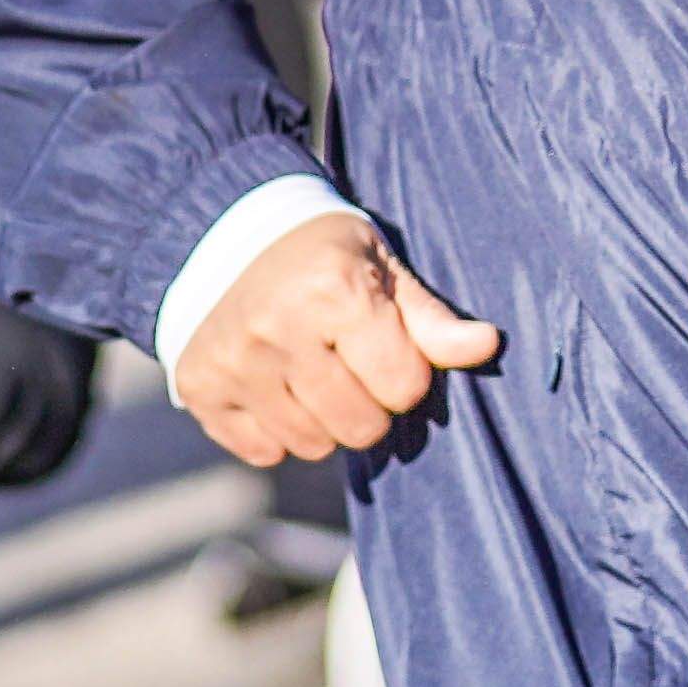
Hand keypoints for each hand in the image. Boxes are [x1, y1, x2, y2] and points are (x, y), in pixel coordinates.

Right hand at [169, 208, 497, 466]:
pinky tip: (274, 384)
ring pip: (312, 446)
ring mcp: (233, 362)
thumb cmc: (324, 255)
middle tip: (349, 361)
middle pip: (361, 428)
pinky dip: (277, 430)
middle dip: (368, 403)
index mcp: (333, 290)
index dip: (404, 371)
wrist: (228, 234)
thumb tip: (487, 345)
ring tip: (313, 372)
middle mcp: (277, 328)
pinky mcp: (200, 389)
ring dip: (324, 420)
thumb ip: (432, 318)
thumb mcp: (383, 268)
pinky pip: (264, 452)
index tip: (384, 343)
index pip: (404, 388)